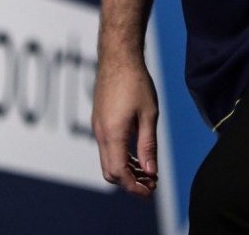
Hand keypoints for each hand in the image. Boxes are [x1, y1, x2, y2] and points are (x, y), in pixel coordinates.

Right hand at [92, 56, 158, 197]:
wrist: (118, 56)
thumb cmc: (136, 81)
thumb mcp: (149, 114)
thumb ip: (148, 144)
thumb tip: (150, 172)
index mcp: (112, 134)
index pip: (120, 173)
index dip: (134, 187)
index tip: (150, 192)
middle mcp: (100, 133)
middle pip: (110, 172)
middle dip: (130, 182)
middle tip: (151, 184)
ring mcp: (97, 127)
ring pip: (108, 160)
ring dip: (126, 170)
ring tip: (147, 171)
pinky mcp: (99, 120)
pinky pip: (107, 148)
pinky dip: (121, 157)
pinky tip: (137, 154)